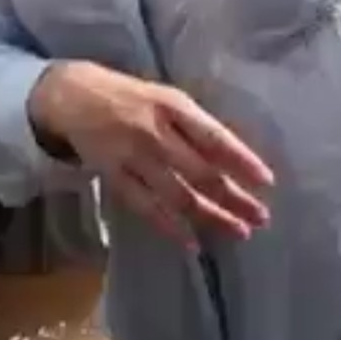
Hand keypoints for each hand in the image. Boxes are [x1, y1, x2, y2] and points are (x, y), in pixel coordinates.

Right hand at [30, 61, 273, 247]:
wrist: (73, 96)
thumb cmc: (132, 97)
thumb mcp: (167, 99)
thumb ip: (196, 127)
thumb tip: (235, 161)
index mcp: (173, 107)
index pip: (215, 138)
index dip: (242, 160)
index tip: (267, 181)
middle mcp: (155, 133)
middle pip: (201, 172)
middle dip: (234, 197)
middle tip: (261, 217)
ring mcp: (133, 158)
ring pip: (178, 194)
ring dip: (211, 216)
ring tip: (239, 231)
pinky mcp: (114, 177)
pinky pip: (146, 207)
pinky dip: (170, 227)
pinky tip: (192, 243)